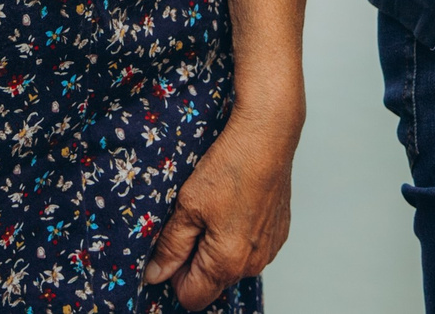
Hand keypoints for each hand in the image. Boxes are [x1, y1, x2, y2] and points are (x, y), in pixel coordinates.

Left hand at [144, 114, 296, 309]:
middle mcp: (253, 265)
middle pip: (213, 282)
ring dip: (217, 246)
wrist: (267, 137)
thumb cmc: (229, 167)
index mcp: (227, 263)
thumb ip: (170, 247)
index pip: (191, 296)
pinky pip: (250, 249)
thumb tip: (155, 275)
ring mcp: (269, 250)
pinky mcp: (279, 234)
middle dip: (196, 259)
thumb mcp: (188, 206)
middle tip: (191, 219)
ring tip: (215, 208)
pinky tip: (234, 204)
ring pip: (232, 264)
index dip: (175, 274)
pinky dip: (238, 235)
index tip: (172, 244)